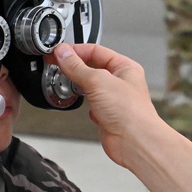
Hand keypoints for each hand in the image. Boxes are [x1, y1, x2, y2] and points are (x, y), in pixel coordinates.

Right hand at [50, 43, 161, 169]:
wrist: (134, 142)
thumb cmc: (130, 112)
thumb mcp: (98, 81)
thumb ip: (77, 67)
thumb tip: (64, 54)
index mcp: (124, 67)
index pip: (96, 51)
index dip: (76, 50)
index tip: (59, 52)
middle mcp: (120, 82)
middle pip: (92, 67)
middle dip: (75, 67)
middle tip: (57, 64)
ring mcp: (113, 99)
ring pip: (90, 86)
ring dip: (78, 85)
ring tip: (65, 82)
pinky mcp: (106, 115)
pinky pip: (91, 104)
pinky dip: (84, 104)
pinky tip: (80, 103)